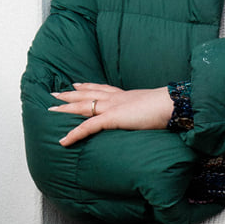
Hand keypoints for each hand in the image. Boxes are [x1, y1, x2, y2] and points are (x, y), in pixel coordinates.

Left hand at [51, 82, 171, 146]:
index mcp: (126, 96)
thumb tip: (151, 119)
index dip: (88, 86)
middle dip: (70, 94)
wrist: (173, 105)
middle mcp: (117, 98)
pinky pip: (87, 127)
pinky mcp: (112, 118)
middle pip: (88, 94)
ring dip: (65, 108)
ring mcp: (113, 107)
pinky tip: (63, 140)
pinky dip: (74, 134)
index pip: (103, 88)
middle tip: (55, 93)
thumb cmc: (170, 108)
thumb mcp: (155, 110)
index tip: (77, 84)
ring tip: (51, 109)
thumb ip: (148, 113)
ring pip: (83, 106)